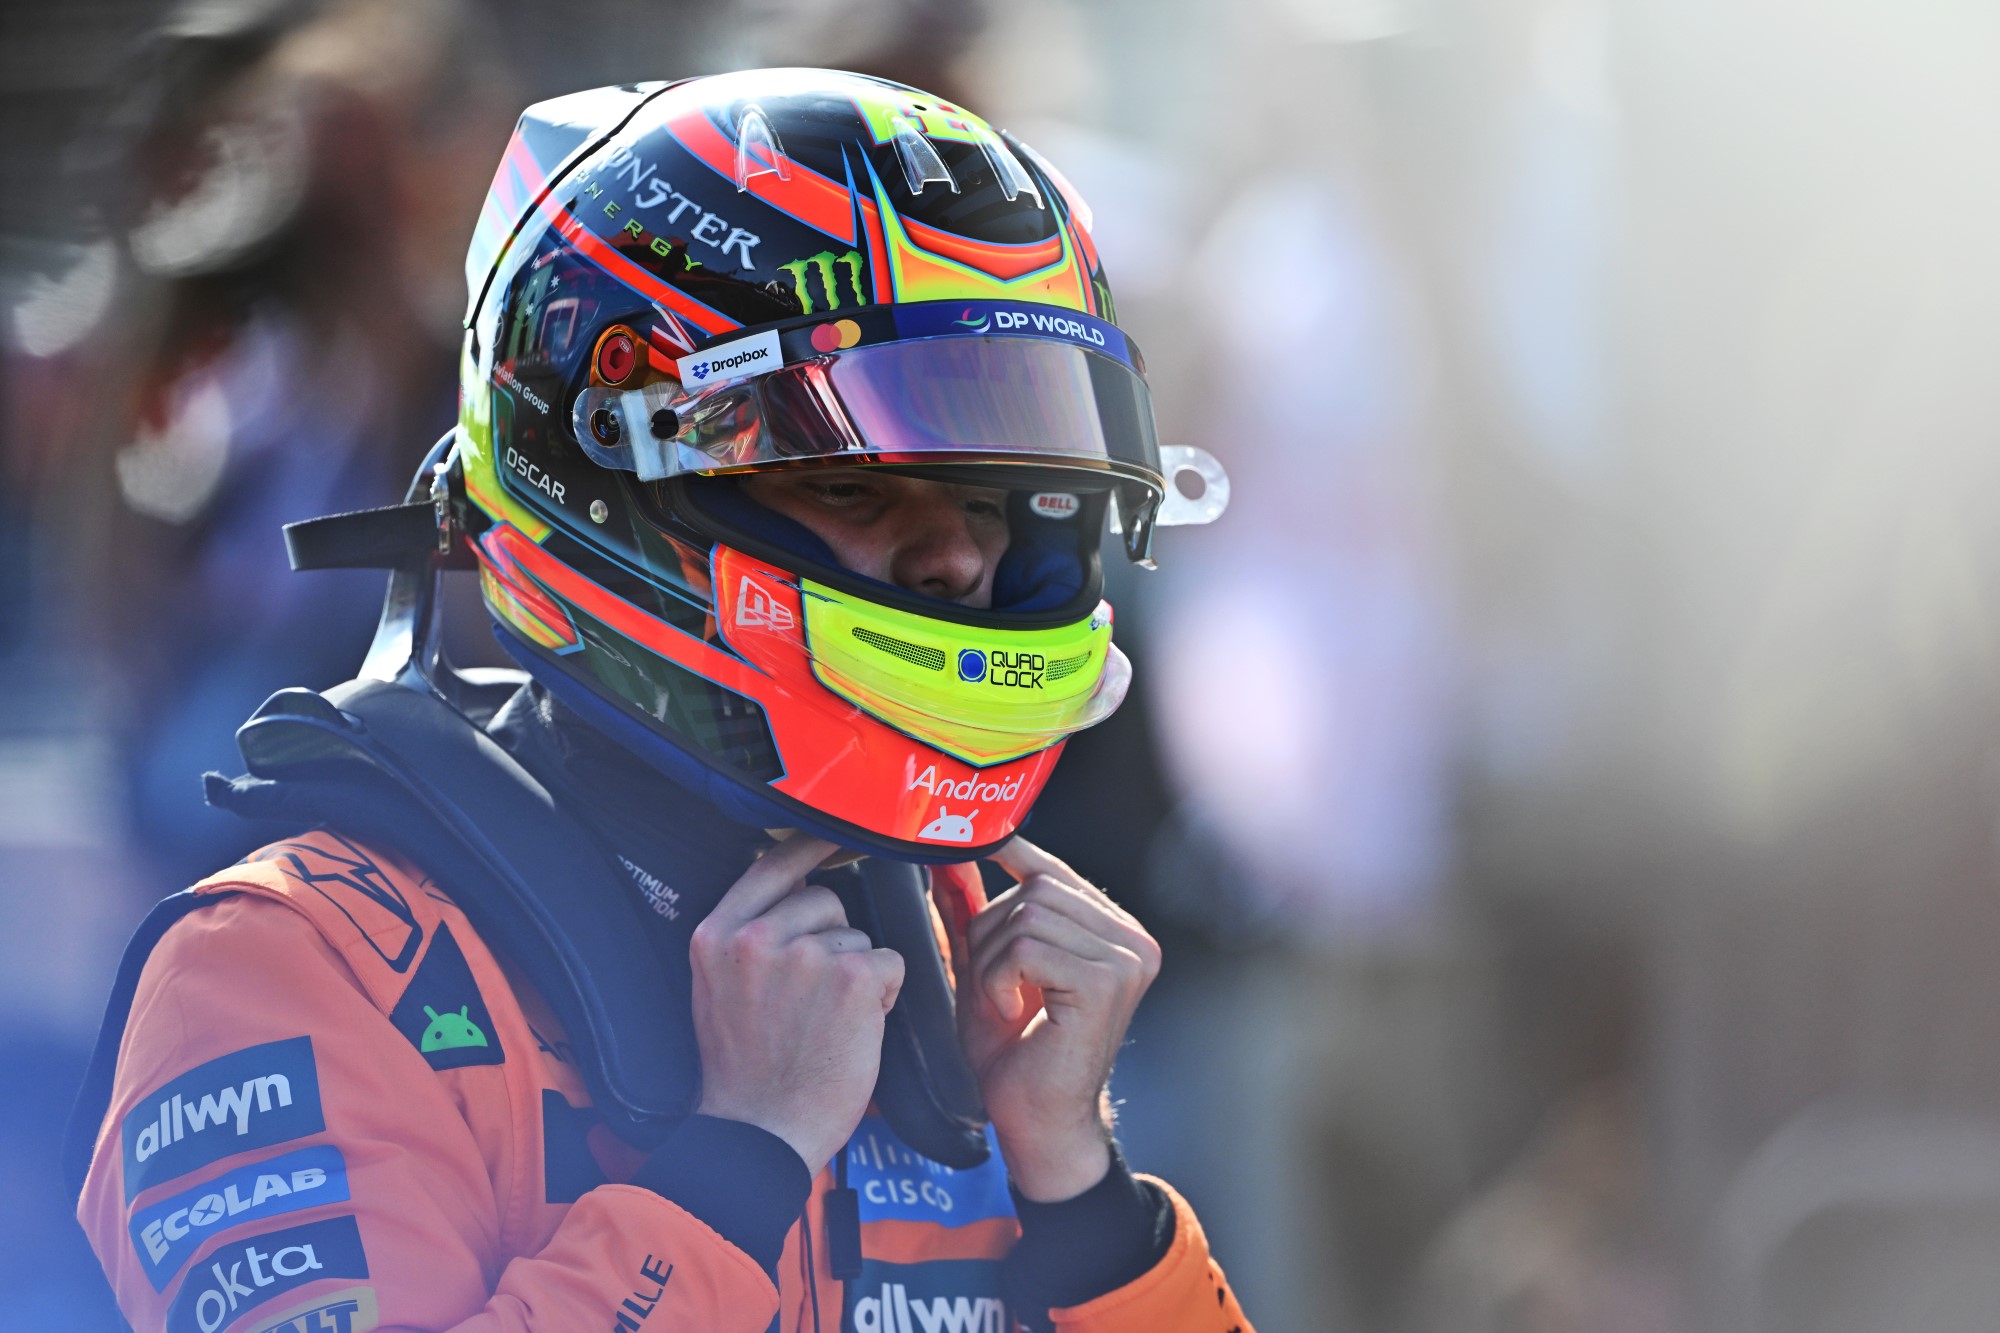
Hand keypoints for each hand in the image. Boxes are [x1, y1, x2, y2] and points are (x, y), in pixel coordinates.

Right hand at [689, 835, 904, 1175]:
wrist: (760, 1134)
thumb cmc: (746, 1070)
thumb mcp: (718, 989)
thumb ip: (748, 935)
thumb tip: (800, 885)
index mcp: (716, 936)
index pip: (771, 863)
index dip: (811, 849)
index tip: (838, 838)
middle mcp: (756, 937)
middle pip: (825, 900)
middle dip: (833, 940)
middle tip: (812, 1001)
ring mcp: (805, 955)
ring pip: (859, 935)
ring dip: (857, 973)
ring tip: (826, 1023)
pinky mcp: (851, 978)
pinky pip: (890, 962)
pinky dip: (884, 995)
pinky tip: (854, 1030)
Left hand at [959, 838, 1161, 1201]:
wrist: (1036, 1122)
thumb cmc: (1016, 1055)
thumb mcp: (987, 970)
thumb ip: (974, 916)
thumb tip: (949, 861)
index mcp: (1116, 933)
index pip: (1055, 872)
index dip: (1011, 856)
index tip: (973, 847)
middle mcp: (1132, 940)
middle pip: (1036, 889)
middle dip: (991, 932)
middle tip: (991, 985)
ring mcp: (1126, 959)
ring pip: (1027, 916)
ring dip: (991, 961)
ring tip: (1002, 1002)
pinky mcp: (1105, 982)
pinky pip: (1026, 949)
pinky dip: (998, 979)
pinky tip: (1011, 1012)